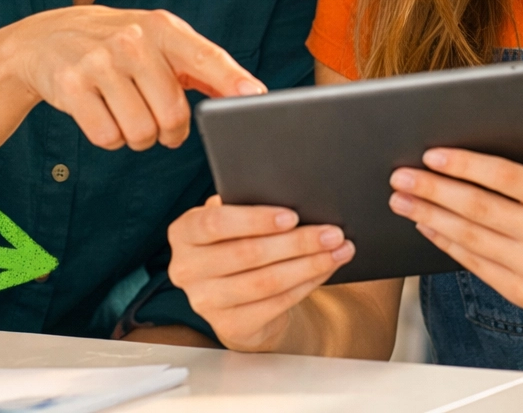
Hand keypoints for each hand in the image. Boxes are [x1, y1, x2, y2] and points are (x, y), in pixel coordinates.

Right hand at [0, 6, 262, 150]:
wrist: (48, 39)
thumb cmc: (120, 46)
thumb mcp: (161, 42)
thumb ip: (203, 67)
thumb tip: (250, 94)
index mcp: (162, 28)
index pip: (206, 55)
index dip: (231, 79)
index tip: (255, 96)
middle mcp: (133, 42)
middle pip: (173, 114)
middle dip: (171, 132)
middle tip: (161, 124)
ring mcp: (99, 63)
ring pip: (141, 133)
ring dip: (139, 137)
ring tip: (129, 115)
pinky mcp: (71, 87)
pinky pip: (108, 138)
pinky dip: (111, 139)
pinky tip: (103, 115)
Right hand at [167, 195, 355, 350]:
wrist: (236, 296)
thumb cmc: (239, 243)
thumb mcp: (235, 222)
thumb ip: (248, 207)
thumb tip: (292, 197)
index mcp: (184, 233)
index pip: (214, 223)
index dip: (255, 220)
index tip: (292, 216)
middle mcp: (186, 269)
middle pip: (247, 253)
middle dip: (297, 242)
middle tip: (332, 233)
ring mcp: (205, 302)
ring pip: (266, 281)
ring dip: (309, 265)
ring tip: (338, 250)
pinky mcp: (229, 326)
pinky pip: (275, 304)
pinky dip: (306, 285)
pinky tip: (326, 270)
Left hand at [387, 118, 522, 324]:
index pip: (507, 178)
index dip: (466, 165)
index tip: (431, 154)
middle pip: (479, 208)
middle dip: (433, 190)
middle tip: (400, 175)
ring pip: (470, 238)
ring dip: (430, 216)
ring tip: (401, 199)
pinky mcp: (522, 292)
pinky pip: (475, 264)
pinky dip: (445, 243)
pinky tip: (426, 225)